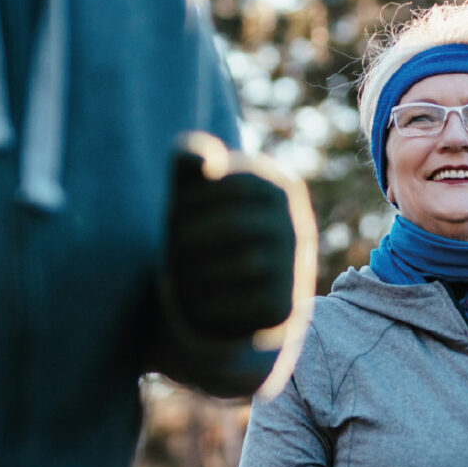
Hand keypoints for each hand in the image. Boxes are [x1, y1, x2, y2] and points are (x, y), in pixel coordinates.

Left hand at [163, 143, 295, 339]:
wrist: (221, 298)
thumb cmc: (199, 233)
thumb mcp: (188, 192)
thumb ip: (189, 158)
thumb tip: (207, 160)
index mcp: (279, 187)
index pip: (232, 186)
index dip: (191, 200)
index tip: (171, 216)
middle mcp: (297, 227)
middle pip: (234, 226)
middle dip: (191, 238)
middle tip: (170, 252)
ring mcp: (295, 269)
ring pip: (244, 265)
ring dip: (199, 272)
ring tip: (178, 278)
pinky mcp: (282, 308)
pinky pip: (244, 304)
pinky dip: (211, 305)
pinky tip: (196, 305)